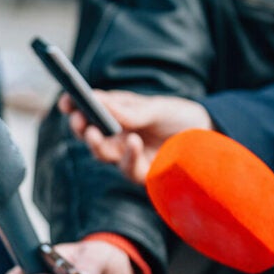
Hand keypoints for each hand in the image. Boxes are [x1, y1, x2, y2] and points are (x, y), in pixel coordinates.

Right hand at [59, 90, 212, 183]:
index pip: (89, 110)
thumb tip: (100, 103)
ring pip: (102, 153)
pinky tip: (132, 142)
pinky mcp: (141, 173)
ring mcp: (127, 155)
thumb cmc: (178, 116)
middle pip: (89, 134)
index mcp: (116, 114)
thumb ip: (130, 111)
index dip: (74, 106)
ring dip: (95, 143)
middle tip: (77, 119)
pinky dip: (127, 155)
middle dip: (79, 127)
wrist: (208, 136)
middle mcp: (117, 136)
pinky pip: (127, 168)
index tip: (65, 101)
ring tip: (94, 132)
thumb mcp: (156, 107)